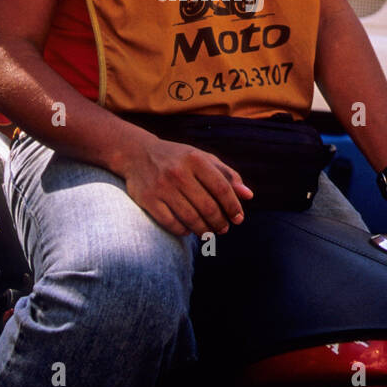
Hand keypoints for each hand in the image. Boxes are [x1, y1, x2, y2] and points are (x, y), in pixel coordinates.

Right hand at [120, 135, 253, 237]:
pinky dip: (183, 230)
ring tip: (210, 233)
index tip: (238, 218)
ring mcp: (161, 187)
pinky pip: (171, 223)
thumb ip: (227, 175)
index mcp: (195, 159)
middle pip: (207, 206)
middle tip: (224, 229)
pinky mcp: (147, 199)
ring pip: (190, 218)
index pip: (221, 188)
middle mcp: (178, 172)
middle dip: (219, 222)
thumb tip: (248, 196)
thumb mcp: (203, 159)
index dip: (233, 206)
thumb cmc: (178, 158)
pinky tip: (189, 230)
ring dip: (204, 230)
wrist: (137, 153)